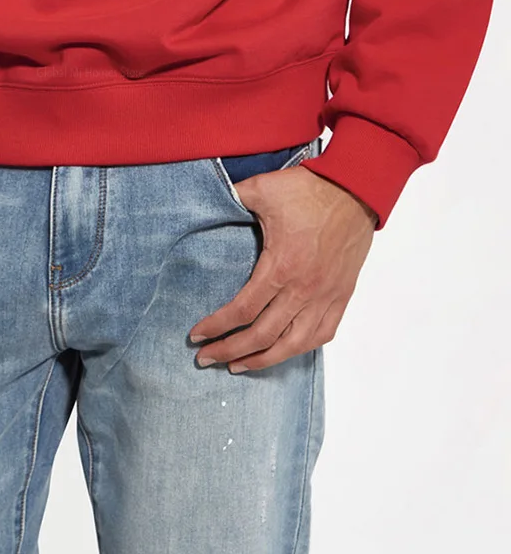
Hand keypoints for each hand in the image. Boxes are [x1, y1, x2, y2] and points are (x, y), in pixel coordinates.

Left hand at [188, 165, 377, 372]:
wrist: (356, 190)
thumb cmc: (310, 190)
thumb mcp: (262, 188)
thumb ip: (231, 197)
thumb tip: (206, 199)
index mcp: (281, 265)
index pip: (243, 310)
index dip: (216, 326)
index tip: (196, 335)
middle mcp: (304, 288)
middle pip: (263, 335)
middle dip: (230, 350)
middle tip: (207, 358)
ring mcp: (326, 295)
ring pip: (293, 344)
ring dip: (264, 359)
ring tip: (239, 365)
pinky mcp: (341, 295)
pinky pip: (323, 334)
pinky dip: (301, 348)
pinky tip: (284, 350)